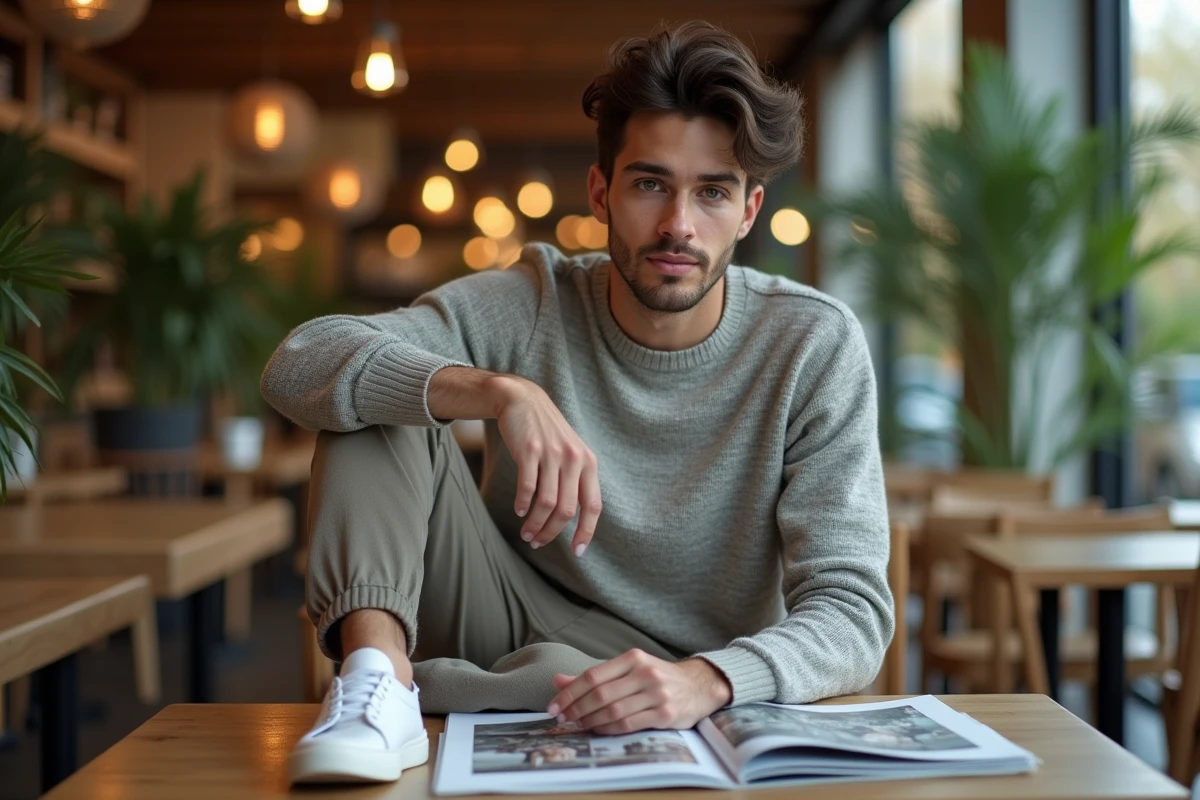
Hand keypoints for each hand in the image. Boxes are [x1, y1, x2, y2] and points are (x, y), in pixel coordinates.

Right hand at [493, 377, 601, 555]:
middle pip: (566, 510)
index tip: (577, 552)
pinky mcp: (530, 450)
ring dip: (535, 524)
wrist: (523, 400)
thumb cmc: (548, 433)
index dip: (586, 532)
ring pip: (546, 502)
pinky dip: (523, 504)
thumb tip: (573, 519)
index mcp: (588, 463)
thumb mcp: (570, 453)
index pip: (593, 506)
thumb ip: (576, 480)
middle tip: (537, 543)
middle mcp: (574, 459)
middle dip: (551, 533)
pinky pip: (528, 486)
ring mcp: (552, 454)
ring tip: (526, 534)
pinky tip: (519, 511)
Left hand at [546, 649, 732, 733]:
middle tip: (562, 718)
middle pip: (600, 694)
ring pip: (613, 711)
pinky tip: (598, 729)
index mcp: (633, 658)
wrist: (698, 686)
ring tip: (577, 725)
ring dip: (590, 721)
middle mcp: (645, 673)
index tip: (554, 706)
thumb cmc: (657, 677)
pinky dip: (608, 729)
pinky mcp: (666, 714)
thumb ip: (595, 676)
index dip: (570, 692)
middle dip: (576, 709)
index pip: (593, 675)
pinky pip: (629, 724)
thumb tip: (558, 681)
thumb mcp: (628, 669)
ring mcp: (657, 694)